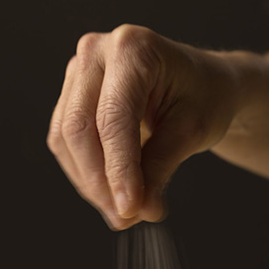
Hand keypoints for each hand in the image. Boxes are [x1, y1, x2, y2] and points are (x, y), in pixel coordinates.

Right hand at [47, 25, 240, 229]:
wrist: (202, 84)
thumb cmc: (203, 98)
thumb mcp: (192, 132)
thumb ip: (161, 169)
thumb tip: (140, 210)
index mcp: (132, 49)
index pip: (113, 119)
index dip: (118, 171)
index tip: (130, 210)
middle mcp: (96, 52)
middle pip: (79, 128)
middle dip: (100, 183)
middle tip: (126, 219)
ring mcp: (78, 71)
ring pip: (66, 139)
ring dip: (91, 184)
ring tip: (124, 213)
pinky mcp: (71, 94)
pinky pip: (65, 142)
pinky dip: (86, 175)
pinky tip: (112, 195)